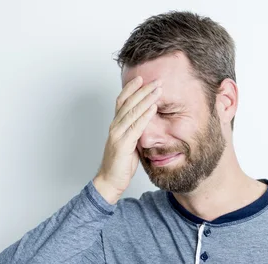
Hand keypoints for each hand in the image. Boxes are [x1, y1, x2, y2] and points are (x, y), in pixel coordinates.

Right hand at [93, 76, 162, 203]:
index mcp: (116, 125)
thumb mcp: (130, 143)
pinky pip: (136, 126)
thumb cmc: (120, 164)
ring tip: (158, 89)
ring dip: (146, 99)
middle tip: (156, 80)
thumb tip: (148, 123)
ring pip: (132, 111)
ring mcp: (117, 134)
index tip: (141, 78)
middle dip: (142, 90)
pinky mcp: (122, 144)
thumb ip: (136, 132)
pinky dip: (145, 116)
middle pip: (128, 102)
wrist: (110, 181)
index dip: (131, 88)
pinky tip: (153, 108)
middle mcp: (115, 126)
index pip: (122, 101)